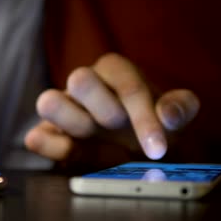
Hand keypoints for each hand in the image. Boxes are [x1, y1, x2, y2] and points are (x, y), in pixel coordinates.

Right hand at [25, 53, 199, 169]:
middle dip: (101, 105)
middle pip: (81, 80)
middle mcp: (87, 84)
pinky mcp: (52, 134)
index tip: (158, 149)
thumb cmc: (152, 121)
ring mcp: (66, 109)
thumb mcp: (174, 113)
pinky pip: (40, 135)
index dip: (144, 117)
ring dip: (66, 118)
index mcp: (117, 71)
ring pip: (50, 102)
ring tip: (87, 132)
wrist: (134, 143)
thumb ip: (180, 107)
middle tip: (117, 126)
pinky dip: (45, 143)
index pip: (129, 86)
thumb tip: (168, 115)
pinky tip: (54, 146)